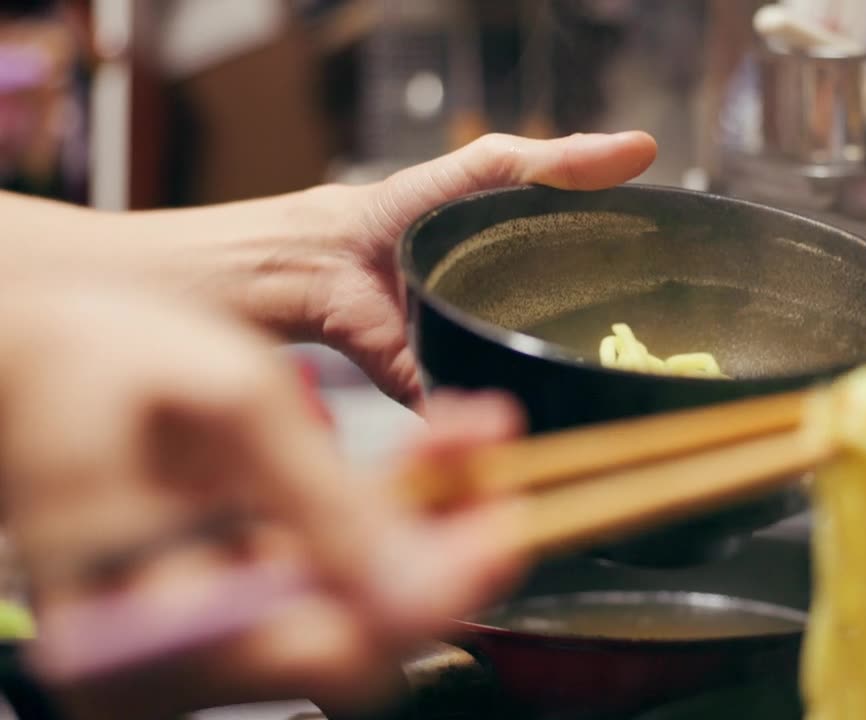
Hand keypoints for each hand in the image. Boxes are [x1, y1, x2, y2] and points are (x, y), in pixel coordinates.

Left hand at [0, 131, 655, 412]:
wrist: (134, 292)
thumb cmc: (199, 280)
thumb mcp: (307, 304)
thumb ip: (386, 342)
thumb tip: (451, 400)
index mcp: (382, 208)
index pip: (491, 168)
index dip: (569, 161)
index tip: (640, 152)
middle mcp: (390, 222)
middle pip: (496, 189)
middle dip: (569, 182)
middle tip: (642, 183)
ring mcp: (382, 255)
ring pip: (474, 238)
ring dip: (536, 236)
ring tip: (607, 246)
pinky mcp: (368, 291)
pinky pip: (444, 289)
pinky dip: (486, 297)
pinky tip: (509, 326)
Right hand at [0, 283, 524, 717]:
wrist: (24, 365)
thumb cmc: (96, 367)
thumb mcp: (226, 408)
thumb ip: (322, 504)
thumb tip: (421, 588)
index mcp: (160, 629)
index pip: (351, 649)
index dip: (448, 585)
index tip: (510, 516)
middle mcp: (177, 668)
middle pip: (368, 634)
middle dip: (447, 539)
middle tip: (487, 450)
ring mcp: (200, 649)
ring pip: (360, 608)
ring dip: (426, 523)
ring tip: (462, 438)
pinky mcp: (222, 614)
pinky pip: (329, 586)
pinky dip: (384, 523)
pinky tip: (423, 459)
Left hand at [305, 131, 656, 409]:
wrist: (334, 258)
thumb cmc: (410, 207)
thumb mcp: (491, 166)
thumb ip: (560, 161)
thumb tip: (645, 148)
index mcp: (543, 273)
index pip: (612, 292)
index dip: (653, 301)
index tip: (700, 312)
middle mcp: (528, 324)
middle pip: (590, 347)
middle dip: (626, 358)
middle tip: (671, 370)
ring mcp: (496, 363)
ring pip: (552, 389)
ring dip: (581, 397)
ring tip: (628, 404)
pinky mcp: (460, 395)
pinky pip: (496, 422)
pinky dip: (520, 427)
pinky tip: (558, 428)